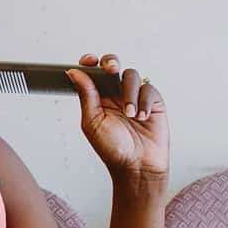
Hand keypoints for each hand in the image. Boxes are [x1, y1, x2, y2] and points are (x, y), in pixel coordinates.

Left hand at [64, 53, 169, 187]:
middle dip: (111, 62)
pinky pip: (149, 88)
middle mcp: (116, 93)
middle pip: (113, 65)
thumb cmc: (112, 149)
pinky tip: (142, 116)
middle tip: (111, 69)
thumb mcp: (92, 122)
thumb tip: (75, 72)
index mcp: (98, 96)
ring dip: (129, 92)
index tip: (89, 61)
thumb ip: (86, 95)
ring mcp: (135, 96)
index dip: (90, 62)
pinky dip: (144, 101)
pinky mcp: (153, 101)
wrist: (137, 166)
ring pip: (132, 75)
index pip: (93, 72)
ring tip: (130, 114)